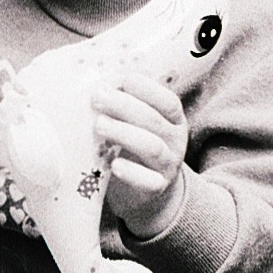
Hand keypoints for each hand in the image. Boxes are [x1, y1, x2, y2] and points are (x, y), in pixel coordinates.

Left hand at [93, 74, 188, 239]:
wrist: (148, 193)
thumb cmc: (136, 148)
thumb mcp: (137, 125)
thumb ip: (124, 107)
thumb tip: (97, 83)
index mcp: (173, 120)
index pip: (168, 102)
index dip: (147, 89)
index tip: (122, 79)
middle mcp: (175, 141)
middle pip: (153, 120)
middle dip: (124, 106)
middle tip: (97, 97)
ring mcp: (168, 166)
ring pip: (152, 147)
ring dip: (124, 134)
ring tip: (99, 125)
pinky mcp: (158, 188)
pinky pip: (149, 182)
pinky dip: (132, 173)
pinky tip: (114, 165)